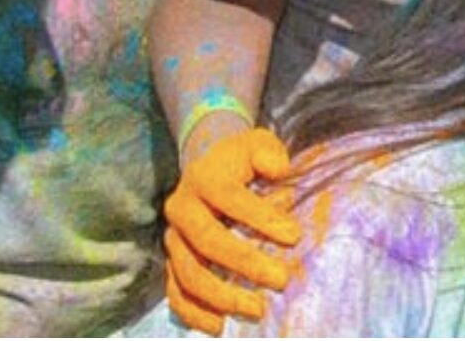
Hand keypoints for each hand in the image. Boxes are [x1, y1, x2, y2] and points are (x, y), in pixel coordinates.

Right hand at [163, 125, 299, 334]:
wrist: (204, 164)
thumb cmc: (240, 158)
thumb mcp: (257, 142)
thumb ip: (269, 152)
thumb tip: (279, 171)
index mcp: (204, 179)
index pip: (232, 201)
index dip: (262, 219)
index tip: (294, 237)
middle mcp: (181, 210)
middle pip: (209, 243)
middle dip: (245, 264)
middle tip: (281, 280)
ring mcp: (172, 239)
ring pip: (189, 274)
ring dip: (222, 297)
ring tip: (257, 310)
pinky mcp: (169, 261)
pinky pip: (175, 293)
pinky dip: (193, 313)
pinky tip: (219, 326)